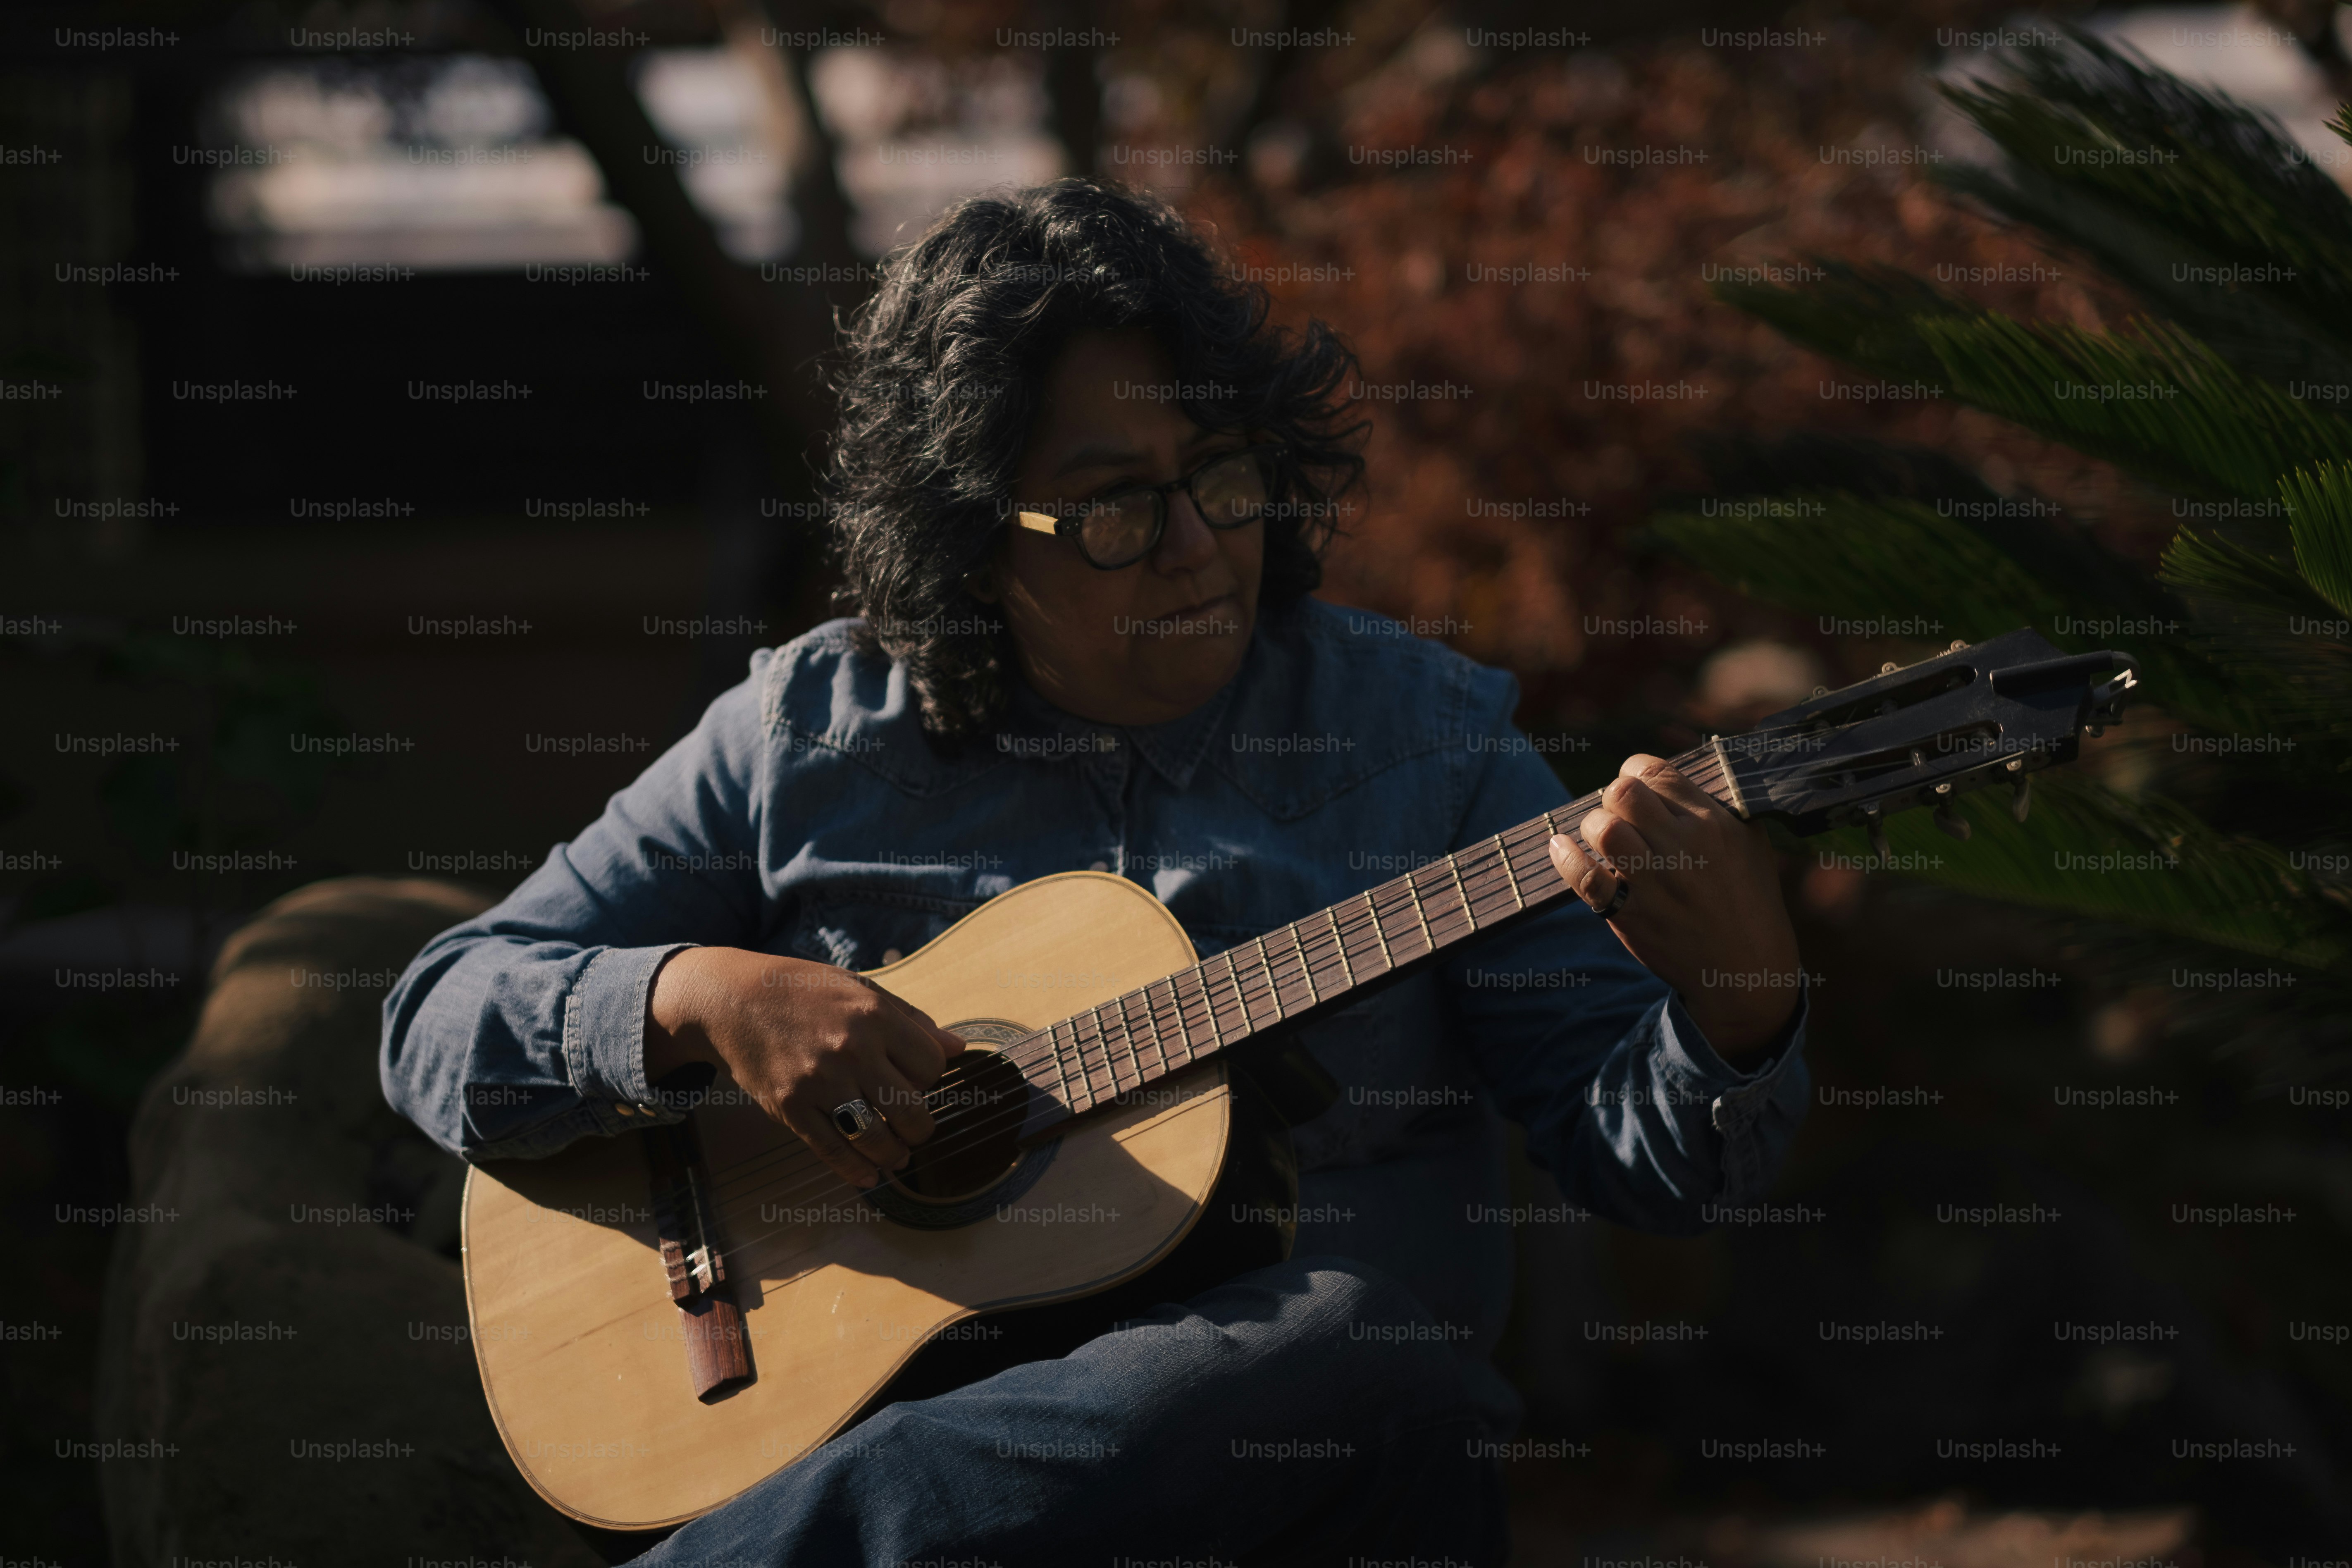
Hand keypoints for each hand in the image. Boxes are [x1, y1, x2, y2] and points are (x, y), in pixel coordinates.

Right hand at [642, 947, 965, 1188]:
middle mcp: (851, 1050)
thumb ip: (910, 1020)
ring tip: (897, 1155)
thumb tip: (957, 1049)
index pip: (931, 1066)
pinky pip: (831, 1150)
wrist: (730, 1000)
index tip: (917, 1079)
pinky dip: (854, 1171)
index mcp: (874, 1016)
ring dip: (894, 1155)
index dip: (930, 1078)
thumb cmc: (802, 990)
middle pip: (911, 1110)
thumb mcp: (860, 988)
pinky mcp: (790, 1108)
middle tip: (915, 1127)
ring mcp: (818, 1082)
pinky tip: (867, 1177)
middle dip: (921, 1127)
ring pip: (876, 1138)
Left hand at [1546, 754, 1801, 1058]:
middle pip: (1623, 794)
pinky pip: (1586, 878)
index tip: (1635, 787)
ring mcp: (1655, 883)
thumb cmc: (1748, 898)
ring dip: (1593, 826)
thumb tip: (1675, 776)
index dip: (1634, 772)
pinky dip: (1565, 858)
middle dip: (1612, 797)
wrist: (1746, 967)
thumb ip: (1715, 804)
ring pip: (1604, 829)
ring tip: (1601, 836)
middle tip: (1618, 815)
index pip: (1655, 772)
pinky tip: (1560, 847)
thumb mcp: (1749, 841)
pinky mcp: (1632, 915)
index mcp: (1712, 823)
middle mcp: (1683, 848)